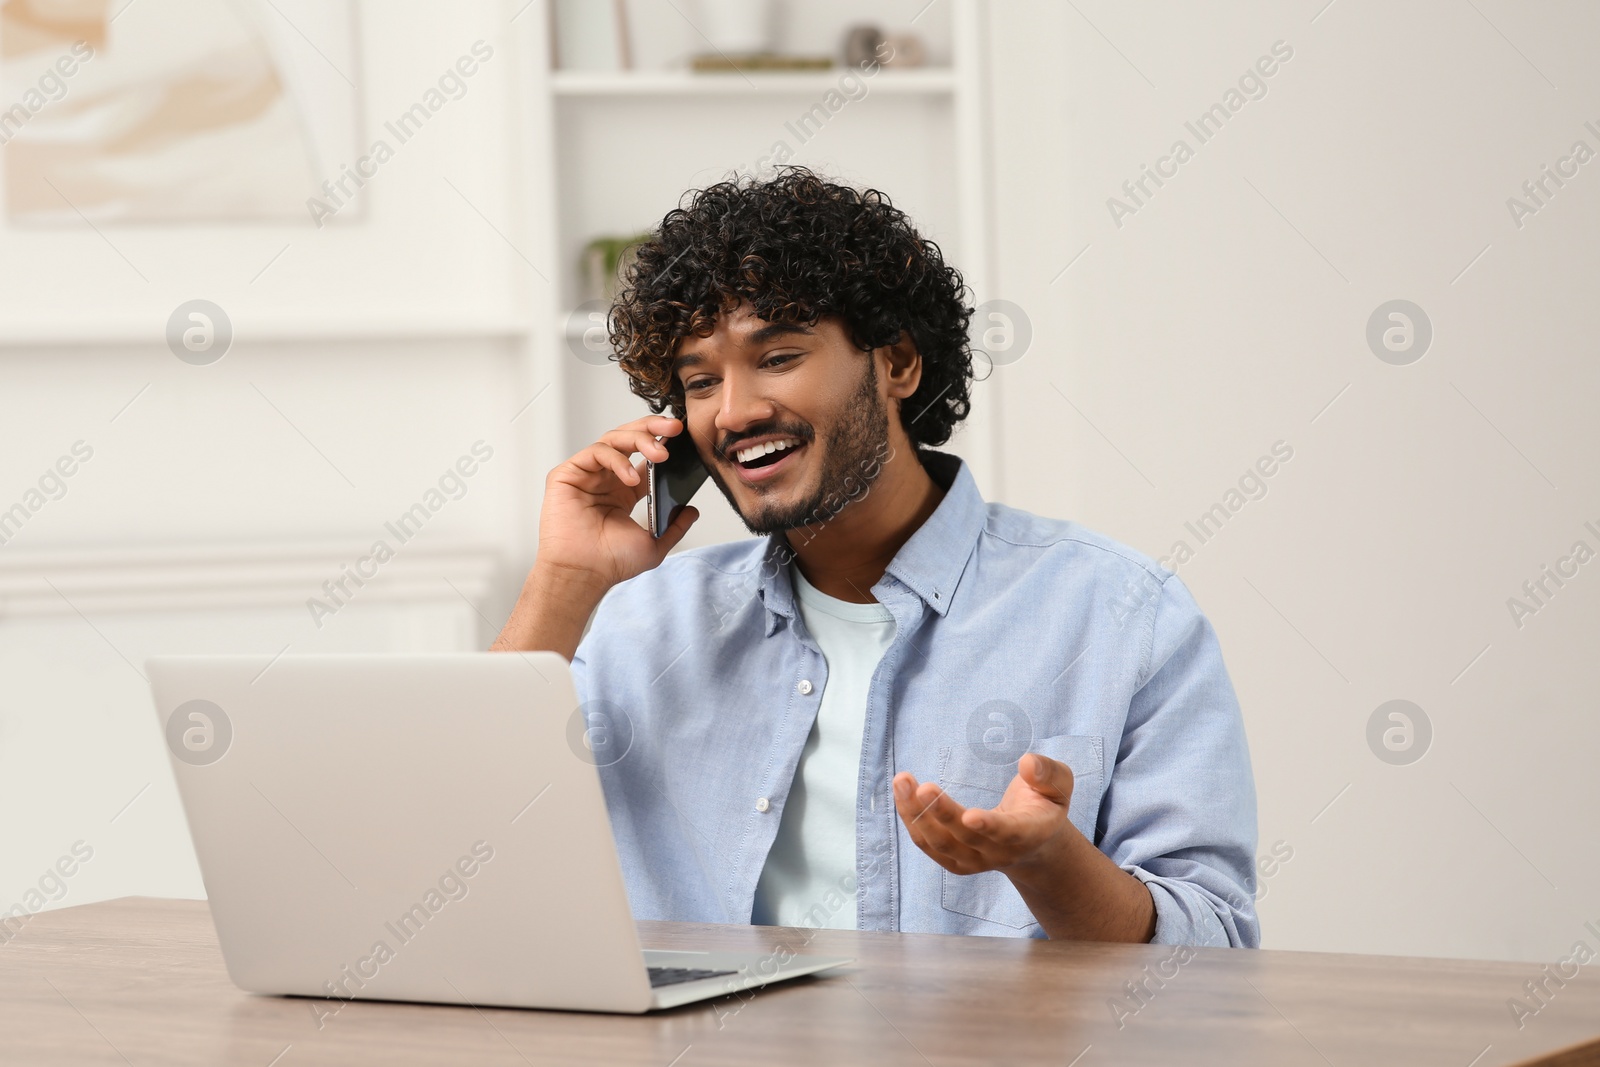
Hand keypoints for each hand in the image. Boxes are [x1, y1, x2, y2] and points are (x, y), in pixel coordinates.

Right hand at [493, 415, 698, 657]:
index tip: (683, 438)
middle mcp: (605, 479)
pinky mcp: (567, 474)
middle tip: (675, 430)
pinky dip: (616, 460)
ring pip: (612, 439)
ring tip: (660, 455)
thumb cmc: (611, 563)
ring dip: (639, 440)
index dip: (662, 443)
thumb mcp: (655, 544)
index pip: (643, 456)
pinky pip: (594, 453)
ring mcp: (586, 475)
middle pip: (628, 439)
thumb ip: (675, 526)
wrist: (585, 574)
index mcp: (623, 491)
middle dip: (653, 428)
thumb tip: (692, 511)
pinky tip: (632, 477)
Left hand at [892, 753, 1074, 876]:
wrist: (1033, 845)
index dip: (989, 826)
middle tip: (921, 786)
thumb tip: (1027, 763)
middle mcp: (999, 853)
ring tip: (902, 781)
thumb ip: (1049, 772)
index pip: (1007, 832)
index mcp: (1029, 833)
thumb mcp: (1060, 785)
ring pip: (939, 843)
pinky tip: (902, 792)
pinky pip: (928, 844)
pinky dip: (911, 819)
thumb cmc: (1044, 805)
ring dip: (916, 814)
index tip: (970, 816)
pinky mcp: (954, 860)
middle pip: (964, 838)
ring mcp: (974, 861)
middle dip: (941, 812)